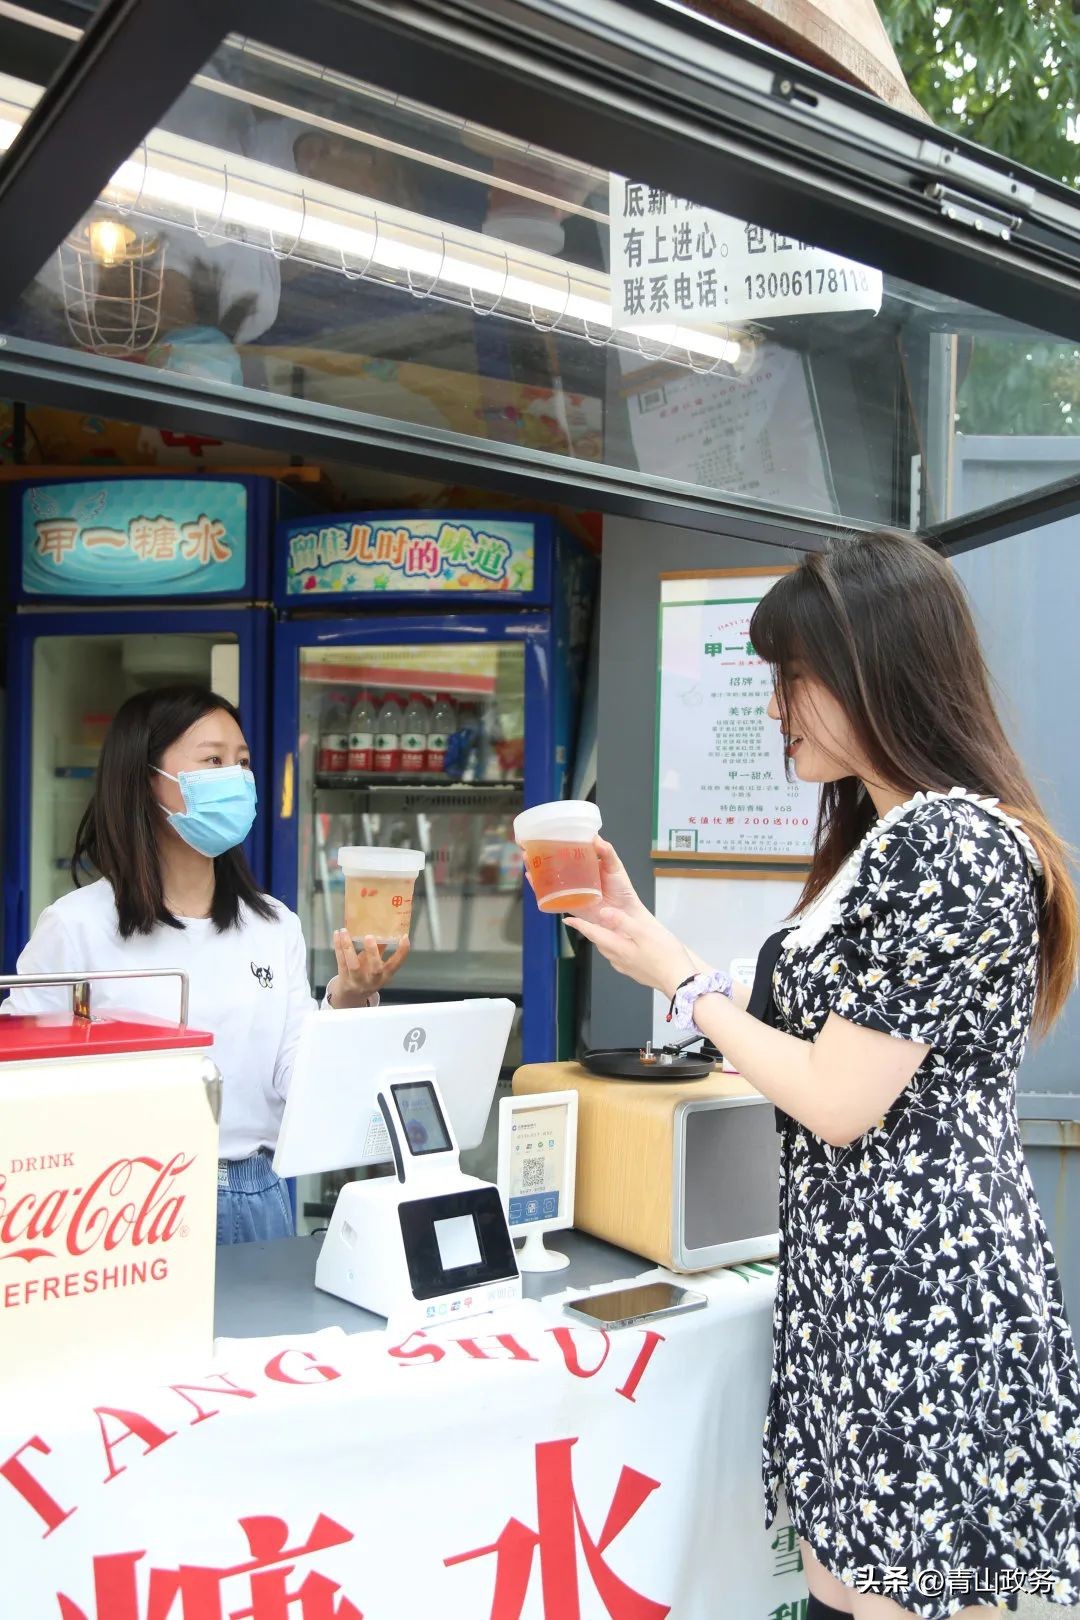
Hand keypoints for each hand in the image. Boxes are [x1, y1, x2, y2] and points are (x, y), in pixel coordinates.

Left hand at [328, 929, 409, 1007]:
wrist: (352, 997)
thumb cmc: (367, 976)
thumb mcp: (377, 966)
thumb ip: (380, 950)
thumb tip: (384, 928)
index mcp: (385, 976)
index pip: (395, 965)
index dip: (402, 952)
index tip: (404, 937)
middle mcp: (372, 980)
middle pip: (375, 969)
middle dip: (372, 952)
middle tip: (369, 936)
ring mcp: (357, 981)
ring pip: (353, 965)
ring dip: (348, 947)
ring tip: (344, 931)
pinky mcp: (344, 977)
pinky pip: (340, 961)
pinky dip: (338, 946)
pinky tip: (337, 934)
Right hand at [522, 836, 646, 922]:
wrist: (624, 914)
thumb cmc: (622, 889)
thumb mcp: (615, 866)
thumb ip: (607, 852)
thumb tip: (595, 838)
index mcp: (586, 864)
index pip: (569, 850)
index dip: (556, 842)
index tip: (545, 833)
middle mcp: (576, 875)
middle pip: (554, 863)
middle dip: (540, 854)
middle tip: (529, 845)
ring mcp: (570, 889)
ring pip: (550, 877)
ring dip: (536, 868)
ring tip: (527, 858)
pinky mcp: (568, 903)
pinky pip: (551, 895)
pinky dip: (540, 888)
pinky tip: (531, 879)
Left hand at [564, 906, 693, 996]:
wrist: (680, 981)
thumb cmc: (665, 955)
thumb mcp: (644, 932)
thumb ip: (622, 922)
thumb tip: (603, 913)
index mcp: (618, 948)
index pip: (593, 934)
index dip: (579, 926)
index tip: (566, 920)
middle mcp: (618, 959)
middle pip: (599, 943)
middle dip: (591, 931)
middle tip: (585, 920)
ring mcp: (626, 968)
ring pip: (609, 950)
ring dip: (603, 939)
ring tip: (603, 929)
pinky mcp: (635, 972)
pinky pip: (619, 957)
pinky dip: (616, 947)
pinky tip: (624, 943)